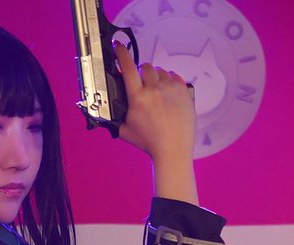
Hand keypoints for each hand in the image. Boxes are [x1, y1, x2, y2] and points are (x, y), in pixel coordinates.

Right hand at [113, 41, 195, 163]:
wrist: (173, 149)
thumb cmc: (150, 142)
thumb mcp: (125, 130)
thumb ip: (116, 117)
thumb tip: (109, 110)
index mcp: (138, 98)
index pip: (127, 67)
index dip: (121, 54)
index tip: (118, 47)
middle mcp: (154, 90)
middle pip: (145, 67)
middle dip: (141, 72)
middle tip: (141, 82)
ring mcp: (171, 89)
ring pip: (160, 71)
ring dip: (156, 77)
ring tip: (156, 91)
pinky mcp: (184, 91)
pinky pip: (174, 77)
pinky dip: (169, 81)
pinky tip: (167, 92)